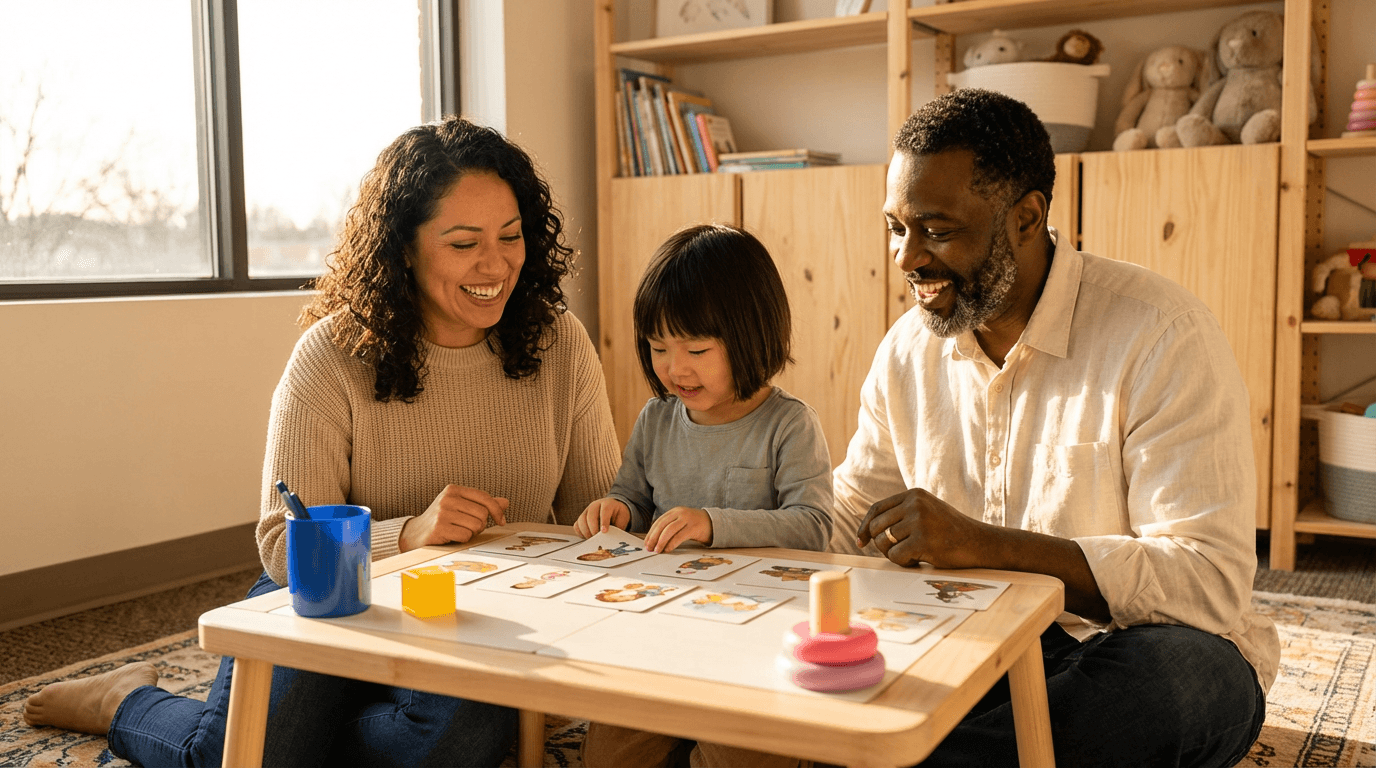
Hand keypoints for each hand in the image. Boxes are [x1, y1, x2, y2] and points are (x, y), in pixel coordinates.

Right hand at [399, 484, 508, 551]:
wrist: (414, 534)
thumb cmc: (443, 520)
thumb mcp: (462, 507)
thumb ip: (483, 504)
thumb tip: (505, 502)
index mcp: (453, 489)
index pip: (484, 497)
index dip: (497, 510)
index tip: (501, 520)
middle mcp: (447, 498)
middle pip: (482, 513)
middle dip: (480, 524)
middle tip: (469, 528)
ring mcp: (442, 513)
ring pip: (475, 525)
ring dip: (471, 533)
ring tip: (459, 531)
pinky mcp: (439, 528)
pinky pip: (465, 536)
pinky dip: (463, 539)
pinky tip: (452, 537)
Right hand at [574, 497, 629, 537]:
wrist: (613, 508)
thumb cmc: (618, 514)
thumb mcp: (623, 518)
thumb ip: (618, 526)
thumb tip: (613, 538)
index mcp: (607, 504)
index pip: (604, 511)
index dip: (604, 521)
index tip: (604, 531)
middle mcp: (595, 505)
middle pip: (590, 516)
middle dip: (593, 529)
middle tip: (598, 539)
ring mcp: (586, 511)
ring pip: (581, 520)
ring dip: (586, 532)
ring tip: (593, 539)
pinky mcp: (581, 517)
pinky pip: (577, 525)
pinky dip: (580, 533)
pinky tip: (587, 537)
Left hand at [644, 506, 711, 552]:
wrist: (714, 523)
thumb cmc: (694, 525)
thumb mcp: (681, 522)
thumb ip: (670, 528)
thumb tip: (655, 542)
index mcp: (675, 511)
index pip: (659, 522)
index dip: (651, 533)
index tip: (646, 543)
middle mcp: (680, 513)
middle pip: (662, 525)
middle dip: (653, 537)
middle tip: (649, 548)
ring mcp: (687, 519)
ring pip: (669, 530)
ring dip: (661, 541)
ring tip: (657, 550)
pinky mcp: (694, 527)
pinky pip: (680, 536)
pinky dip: (672, 543)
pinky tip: (668, 549)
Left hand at [856, 488, 990, 568]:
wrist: (981, 544)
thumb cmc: (951, 532)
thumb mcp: (927, 512)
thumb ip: (902, 514)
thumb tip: (867, 530)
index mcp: (913, 494)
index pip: (876, 509)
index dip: (865, 527)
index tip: (861, 541)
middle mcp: (914, 504)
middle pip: (876, 527)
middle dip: (881, 544)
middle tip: (899, 553)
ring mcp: (919, 521)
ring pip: (884, 543)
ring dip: (895, 554)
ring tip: (914, 555)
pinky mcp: (922, 540)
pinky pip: (895, 557)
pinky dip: (904, 563)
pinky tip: (920, 561)